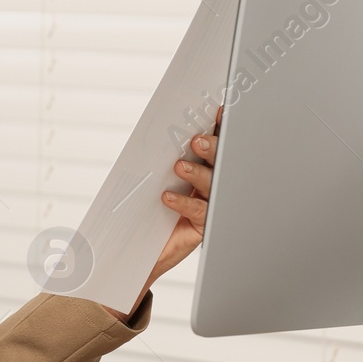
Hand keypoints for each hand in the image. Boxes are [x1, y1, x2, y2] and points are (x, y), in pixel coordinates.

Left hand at [104, 106, 222, 321]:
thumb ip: (164, 160)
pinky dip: (183, 202)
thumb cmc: (149, 211)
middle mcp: (212, 185)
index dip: (219, 128)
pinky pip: (200, 212)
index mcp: (204, 168)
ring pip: (213, 185)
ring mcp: (211, 206)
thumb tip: (157, 134)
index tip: (217, 111)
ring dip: (197, 173)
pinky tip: (168, 198)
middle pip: (220, 163)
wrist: (142, 250)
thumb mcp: (156, 179)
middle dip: (212, 149)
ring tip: (178, 167)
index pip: (215, 145)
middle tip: (196, 141)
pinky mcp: (204, 226)